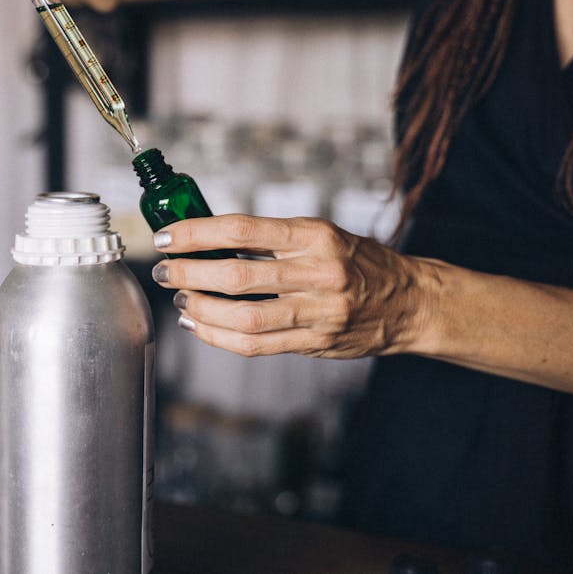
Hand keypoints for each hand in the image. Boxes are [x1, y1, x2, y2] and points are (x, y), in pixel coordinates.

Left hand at [150, 215, 431, 358]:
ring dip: (201, 309)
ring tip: (181, 299)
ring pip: (243, 316)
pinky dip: (219, 336)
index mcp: (315, 236)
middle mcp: (318, 272)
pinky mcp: (316, 343)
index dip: (197, 233)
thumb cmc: (356, 262)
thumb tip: (209, 241)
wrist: (408, 301)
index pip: (243, 229)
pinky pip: (256, 344)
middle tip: (164, 271)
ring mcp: (319, 312)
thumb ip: (272, 240)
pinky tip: (200, 325)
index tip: (167, 237)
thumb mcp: (320, 236)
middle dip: (189, 273)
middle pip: (237, 276)